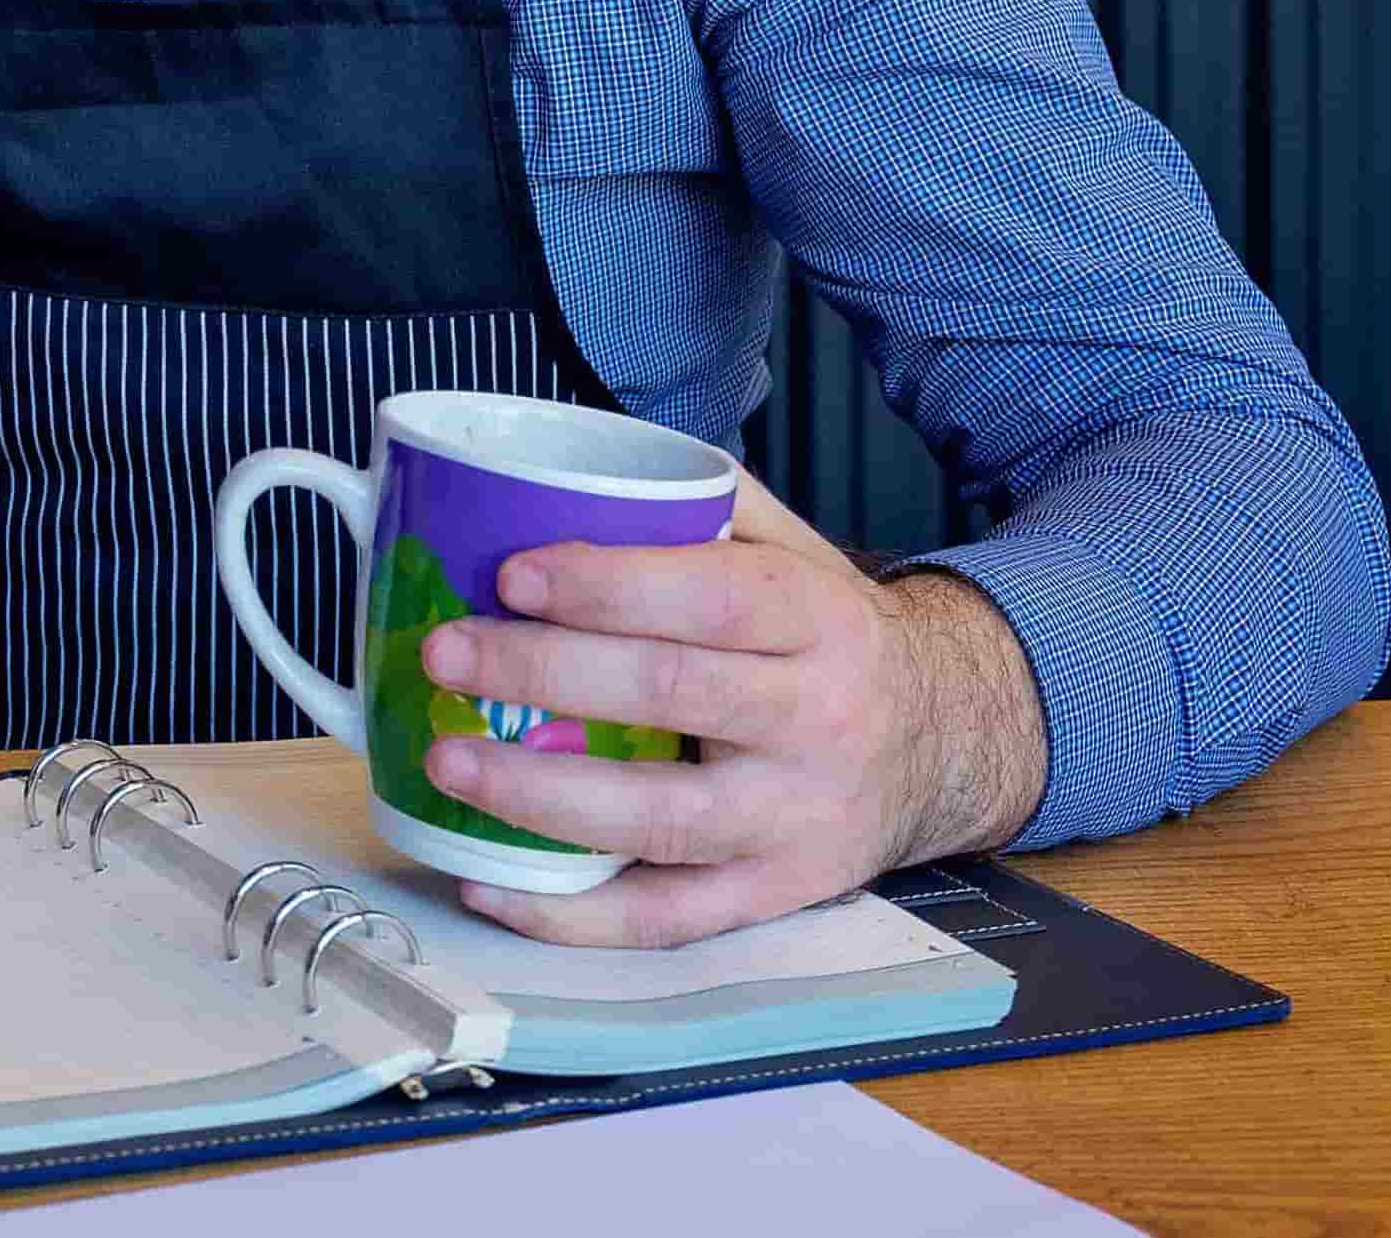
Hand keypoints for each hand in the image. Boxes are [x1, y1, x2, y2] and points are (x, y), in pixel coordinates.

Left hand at [414, 481, 1049, 949]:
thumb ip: (702, 507)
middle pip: (671, 696)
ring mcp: (797, 821)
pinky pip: (664, 919)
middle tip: (444, 652)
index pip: (713, 598)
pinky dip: (571, 913)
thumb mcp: (798, 553)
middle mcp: (818, 722)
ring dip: (539, 795)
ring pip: (660, 819)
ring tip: (446, 761)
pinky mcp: (775, 895)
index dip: (608, 587)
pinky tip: (489, 881)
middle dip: (543, 673)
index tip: (511, 573)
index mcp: (820, 620)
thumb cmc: (831, 637)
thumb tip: (565, 472)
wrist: (945, 741)